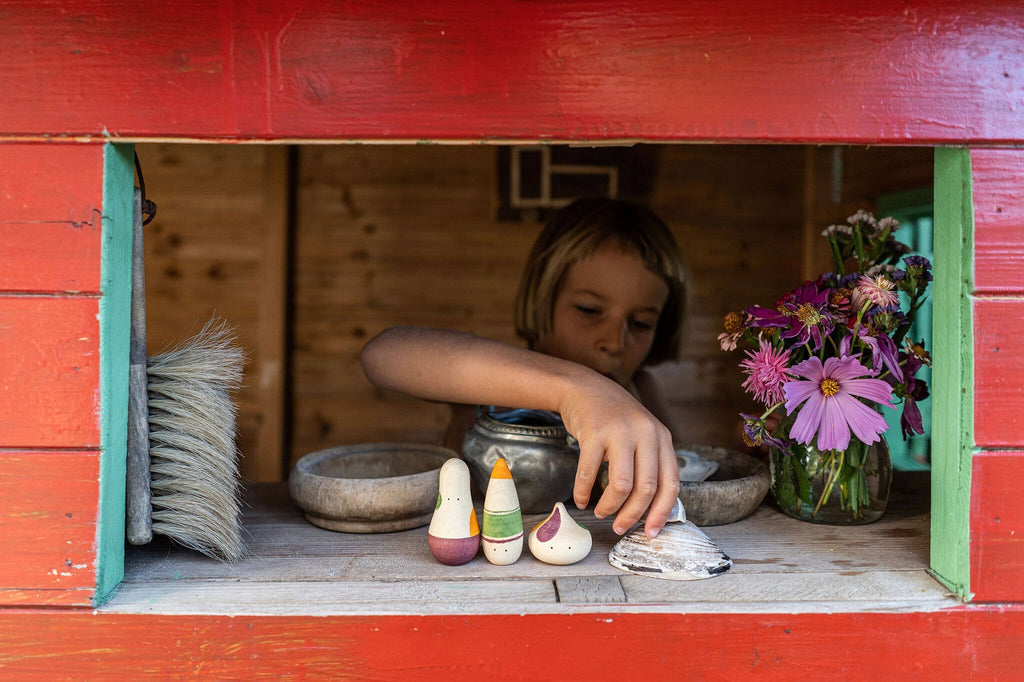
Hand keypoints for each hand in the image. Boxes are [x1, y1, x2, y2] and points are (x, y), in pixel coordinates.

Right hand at [558, 375, 678, 537]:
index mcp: (661, 438)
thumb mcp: (643, 433)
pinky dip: (583, 492)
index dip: (662, 512)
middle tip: (620, 527)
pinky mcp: (594, 433)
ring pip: (621, 485)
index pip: (670, 483)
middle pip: (646, 488)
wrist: (585, 388)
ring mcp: (620, 432)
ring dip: (609, 506)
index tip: (651, 532)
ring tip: (601, 512)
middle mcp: (645, 434)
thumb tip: (651, 508)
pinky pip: (589, 473)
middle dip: (632, 515)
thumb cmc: (615, 418)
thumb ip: (651, 462)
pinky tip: (581, 500)